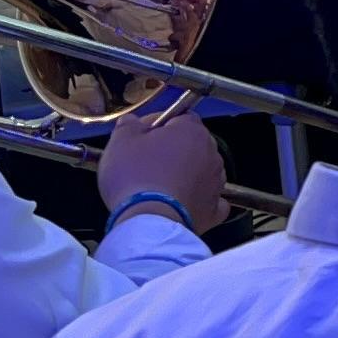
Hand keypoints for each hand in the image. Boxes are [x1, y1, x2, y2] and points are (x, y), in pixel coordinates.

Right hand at [97, 104, 227, 237]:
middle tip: (145, 161)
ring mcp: (216, 182)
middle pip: (193, 144)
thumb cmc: (136, 178)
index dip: (160, 124)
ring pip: (202, 171)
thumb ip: (128, 126)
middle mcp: (211, 154)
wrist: (149, 219)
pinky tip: (182, 202)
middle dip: (172, 149)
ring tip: (158, 184)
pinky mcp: (214, 208)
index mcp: (192, 132)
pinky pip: (211, 199)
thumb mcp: (120, 142)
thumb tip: (131, 122)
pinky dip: (198, 199)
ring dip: (185, 174)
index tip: (143, 134)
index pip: (181, 117)